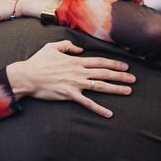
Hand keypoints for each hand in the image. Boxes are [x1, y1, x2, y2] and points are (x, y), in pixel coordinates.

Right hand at [6, 40, 135, 117]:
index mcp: (76, 61)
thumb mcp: (52, 47)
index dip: (114, 63)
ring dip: (116, 88)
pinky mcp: (69, 95)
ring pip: (100, 86)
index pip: (100, 62)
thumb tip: (79, 50)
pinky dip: (99, 108)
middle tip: (134, 79)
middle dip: (121, 75)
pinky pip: (87, 103)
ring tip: (128, 91)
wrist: (27, 77)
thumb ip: (67, 46)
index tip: (125, 66)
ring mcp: (75, 84)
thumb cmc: (38, 62)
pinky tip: (109, 113)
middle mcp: (78, 72)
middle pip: (104, 73)